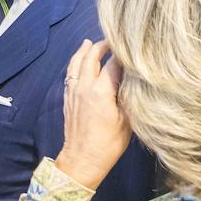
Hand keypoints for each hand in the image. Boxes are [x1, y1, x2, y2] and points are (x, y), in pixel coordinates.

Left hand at [55, 40, 130, 190]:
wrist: (81, 160)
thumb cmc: (108, 144)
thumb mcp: (127, 121)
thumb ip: (128, 96)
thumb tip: (133, 79)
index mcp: (101, 92)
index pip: (113, 63)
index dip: (122, 54)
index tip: (132, 47)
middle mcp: (84, 88)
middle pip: (90, 58)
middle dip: (100, 47)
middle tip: (111, 40)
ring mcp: (73, 93)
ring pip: (75, 65)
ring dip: (83, 52)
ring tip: (89, 43)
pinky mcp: (67, 99)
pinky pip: (69, 75)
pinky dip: (75, 65)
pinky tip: (78, 63)